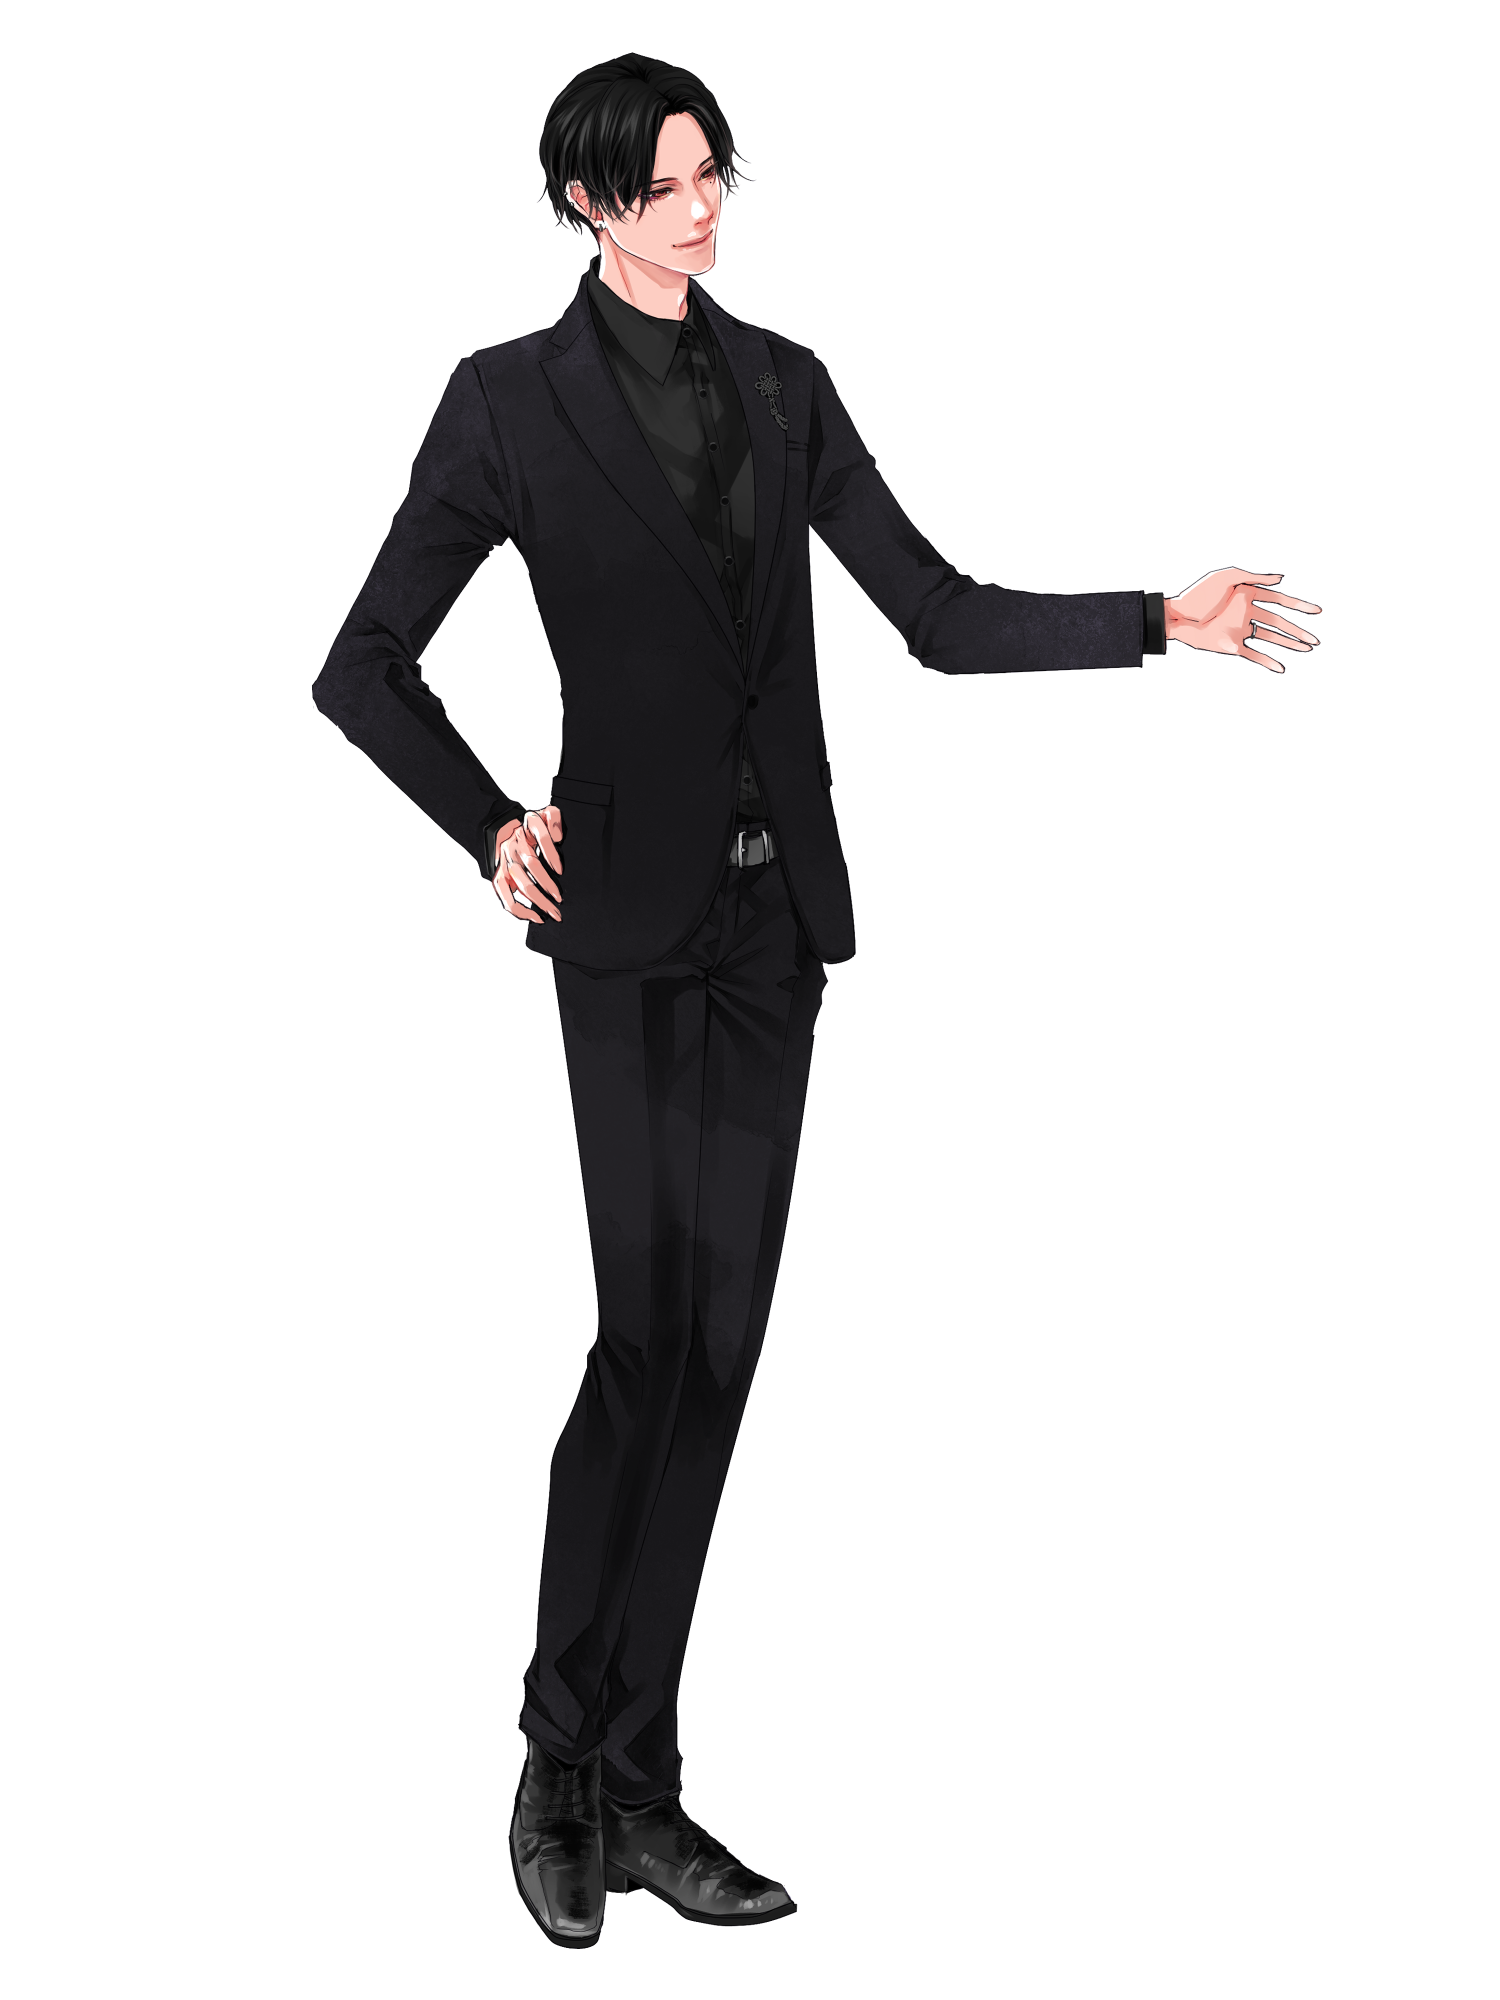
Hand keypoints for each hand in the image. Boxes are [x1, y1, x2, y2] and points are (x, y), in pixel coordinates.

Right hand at [492, 807, 563, 921]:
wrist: (505, 830)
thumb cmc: (533, 828)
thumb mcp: (545, 814)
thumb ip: (554, 818)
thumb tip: (558, 837)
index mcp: (527, 827)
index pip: (540, 835)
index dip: (550, 853)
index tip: (561, 870)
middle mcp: (516, 845)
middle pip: (531, 864)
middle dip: (548, 884)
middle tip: (561, 899)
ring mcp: (507, 862)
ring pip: (521, 883)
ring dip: (538, 900)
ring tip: (554, 912)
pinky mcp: (500, 877)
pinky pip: (505, 897)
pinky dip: (520, 910)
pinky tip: (536, 917)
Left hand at [1165, 568, 1322, 673]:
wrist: (1177, 617)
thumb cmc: (1198, 594)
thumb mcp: (1226, 577)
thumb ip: (1254, 577)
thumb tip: (1282, 577)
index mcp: (1249, 594)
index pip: (1280, 600)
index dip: (1299, 606)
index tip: (1318, 611)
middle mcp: (1247, 612)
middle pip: (1279, 622)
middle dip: (1298, 631)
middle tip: (1316, 640)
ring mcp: (1240, 629)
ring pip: (1271, 638)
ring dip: (1289, 644)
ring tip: (1307, 650)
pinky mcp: (1231, 645)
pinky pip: (1254, 654)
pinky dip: (1268, 661)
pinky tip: (1282, 668)